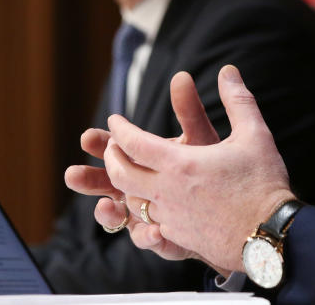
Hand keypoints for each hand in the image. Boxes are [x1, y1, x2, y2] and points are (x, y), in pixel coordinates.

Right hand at [65, 71, 222, 264]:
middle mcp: (141, 187)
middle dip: (88, 179)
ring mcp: (149, 214)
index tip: (87, 137)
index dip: (101, 142)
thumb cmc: (217, 166)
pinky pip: (151, 239)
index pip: (115, 148)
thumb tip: (182, 75)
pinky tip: (154, 231)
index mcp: (146, 160)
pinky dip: (148, 236)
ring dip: (107, 213)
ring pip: (120, 216)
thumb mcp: (200, 137)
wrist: (241, 203)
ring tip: (106, 207)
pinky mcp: (167, 237)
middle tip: (73, 174)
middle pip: (107, 183)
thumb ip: (189, 111)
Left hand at [103, 65, 293, 273]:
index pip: (134, 143)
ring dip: (123, 185)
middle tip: (112, 146)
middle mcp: (166, 192)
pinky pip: (148, 224)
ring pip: (131, 201)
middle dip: (110, 157)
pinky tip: (151, 203)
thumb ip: (237, 100)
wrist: (269, 236)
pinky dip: (142, 209)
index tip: (114, 120)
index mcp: (179, 164)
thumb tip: (228, 71)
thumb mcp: (254, 135)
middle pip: (120, 174)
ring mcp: (170, 219)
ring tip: (128, 172)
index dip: (120, 129)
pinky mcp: (178, 239)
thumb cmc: (263, 184)